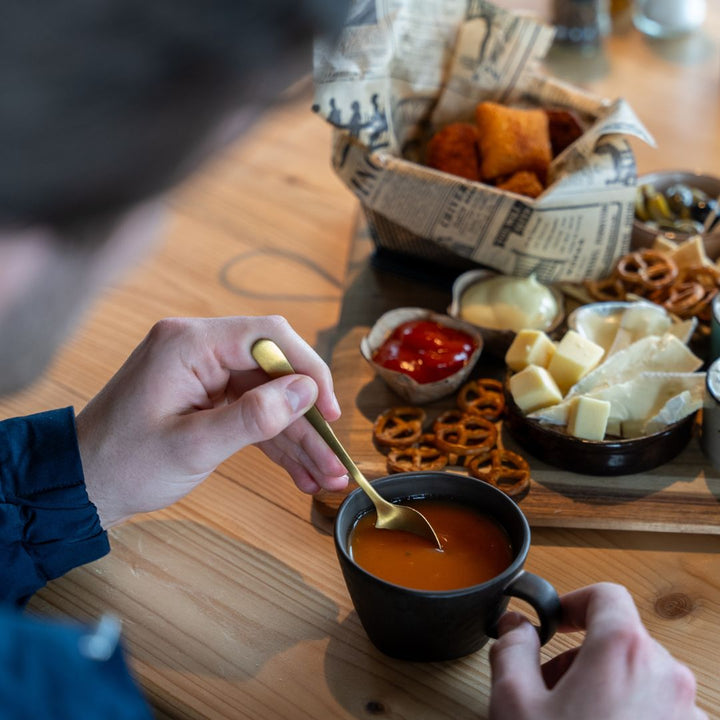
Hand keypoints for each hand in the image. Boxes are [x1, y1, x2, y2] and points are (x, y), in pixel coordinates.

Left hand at [77, 316, 348, 527]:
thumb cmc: (122, 464)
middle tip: (333, 457)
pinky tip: (301, 471)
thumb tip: (307, 390)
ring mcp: (203, 372)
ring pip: (269, 396)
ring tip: (325, 475)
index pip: (269, 337)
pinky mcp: (205, 395)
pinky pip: (251, 411)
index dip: (308, 370)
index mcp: (189, 344)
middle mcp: (199, 348)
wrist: (80, 484)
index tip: (330, 412)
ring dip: (297, 436)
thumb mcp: (192, 446)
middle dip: (307, 417)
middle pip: (275, 371)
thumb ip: (254, 417)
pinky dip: (274, 440)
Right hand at [489, 582, 705, 719]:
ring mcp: (689, 717)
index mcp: (624, 650)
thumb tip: (516, 625)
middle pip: (622, 641)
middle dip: (582, 658)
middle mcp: (668, 676)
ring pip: (642, 681)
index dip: (573, 602)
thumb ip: (511, 649)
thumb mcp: (514, 704)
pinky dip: (631, 719)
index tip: (554, 625)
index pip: (605, 596)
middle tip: (548, 693)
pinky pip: (662, 715)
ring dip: (606, 691)